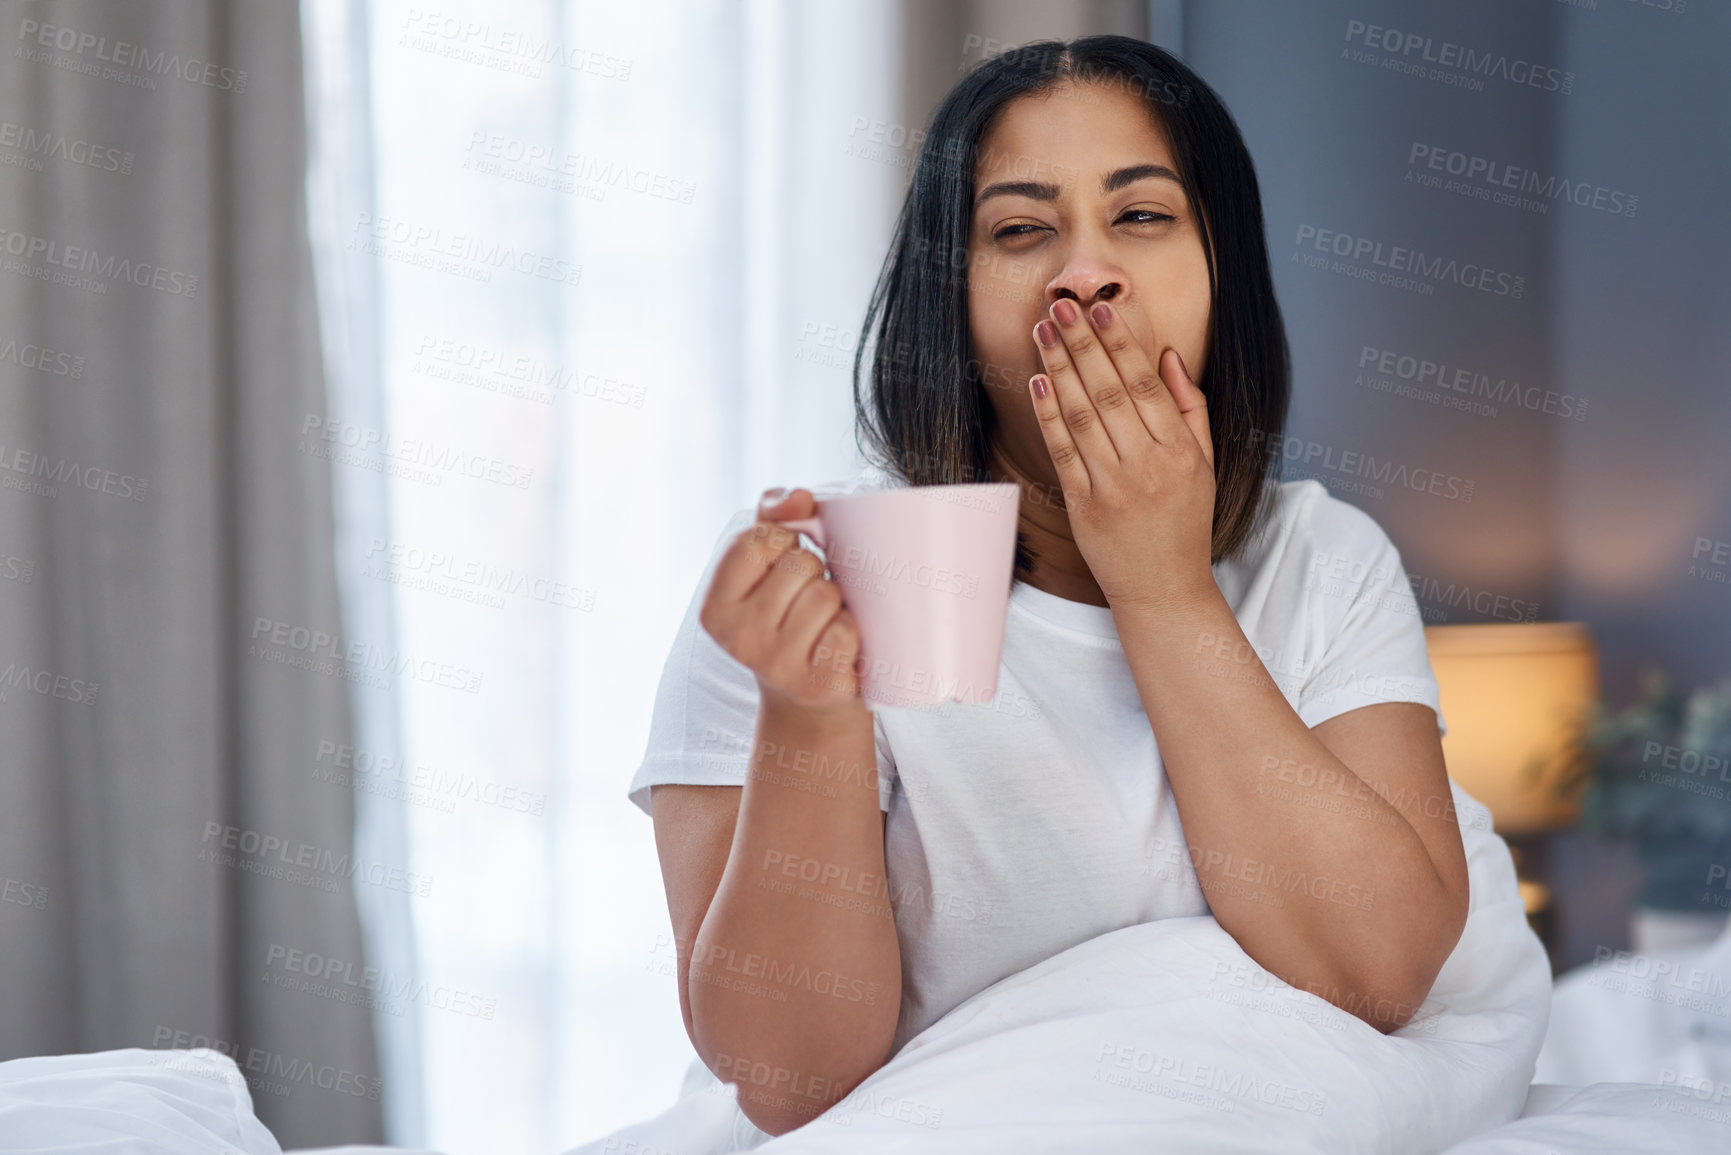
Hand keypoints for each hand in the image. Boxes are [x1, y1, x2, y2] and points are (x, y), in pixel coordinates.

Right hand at [698, 487, 866, 717]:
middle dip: (814, 572)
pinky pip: (846, 630)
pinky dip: (852, 631)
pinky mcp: (817, 685)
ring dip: (836, 602)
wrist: (812, 696)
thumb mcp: (768, 564)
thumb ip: (772, 516)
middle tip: (806, 600)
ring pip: (825, 595)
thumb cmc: (791, 614)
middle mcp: (738, 640)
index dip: (784, 541)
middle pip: (800, 564)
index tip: (784, 565)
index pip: (759, 539)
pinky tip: (838, 646)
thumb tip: (799, 499)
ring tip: (823, 622)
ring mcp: (777, 666)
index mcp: (715, 608)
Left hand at [1028, 298, 1216, 611]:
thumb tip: (1168, 355)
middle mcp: (1147, 465)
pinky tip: (1038, 382)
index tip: (1103, 310)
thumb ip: (1191, 407)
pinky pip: (1062, 452)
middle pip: (1108, 392)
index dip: (1121, 345)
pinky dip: (1049, 415)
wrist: (1163, 589)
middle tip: (1062, 306)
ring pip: (1081, 415)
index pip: (1145, 385)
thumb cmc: (1184, 522)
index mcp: (1180, 450)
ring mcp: (1112, 486)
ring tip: (1043, 330)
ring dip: (1059, 367)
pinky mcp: (1082, 506)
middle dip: (1082, 343)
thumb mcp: (1204, 463)